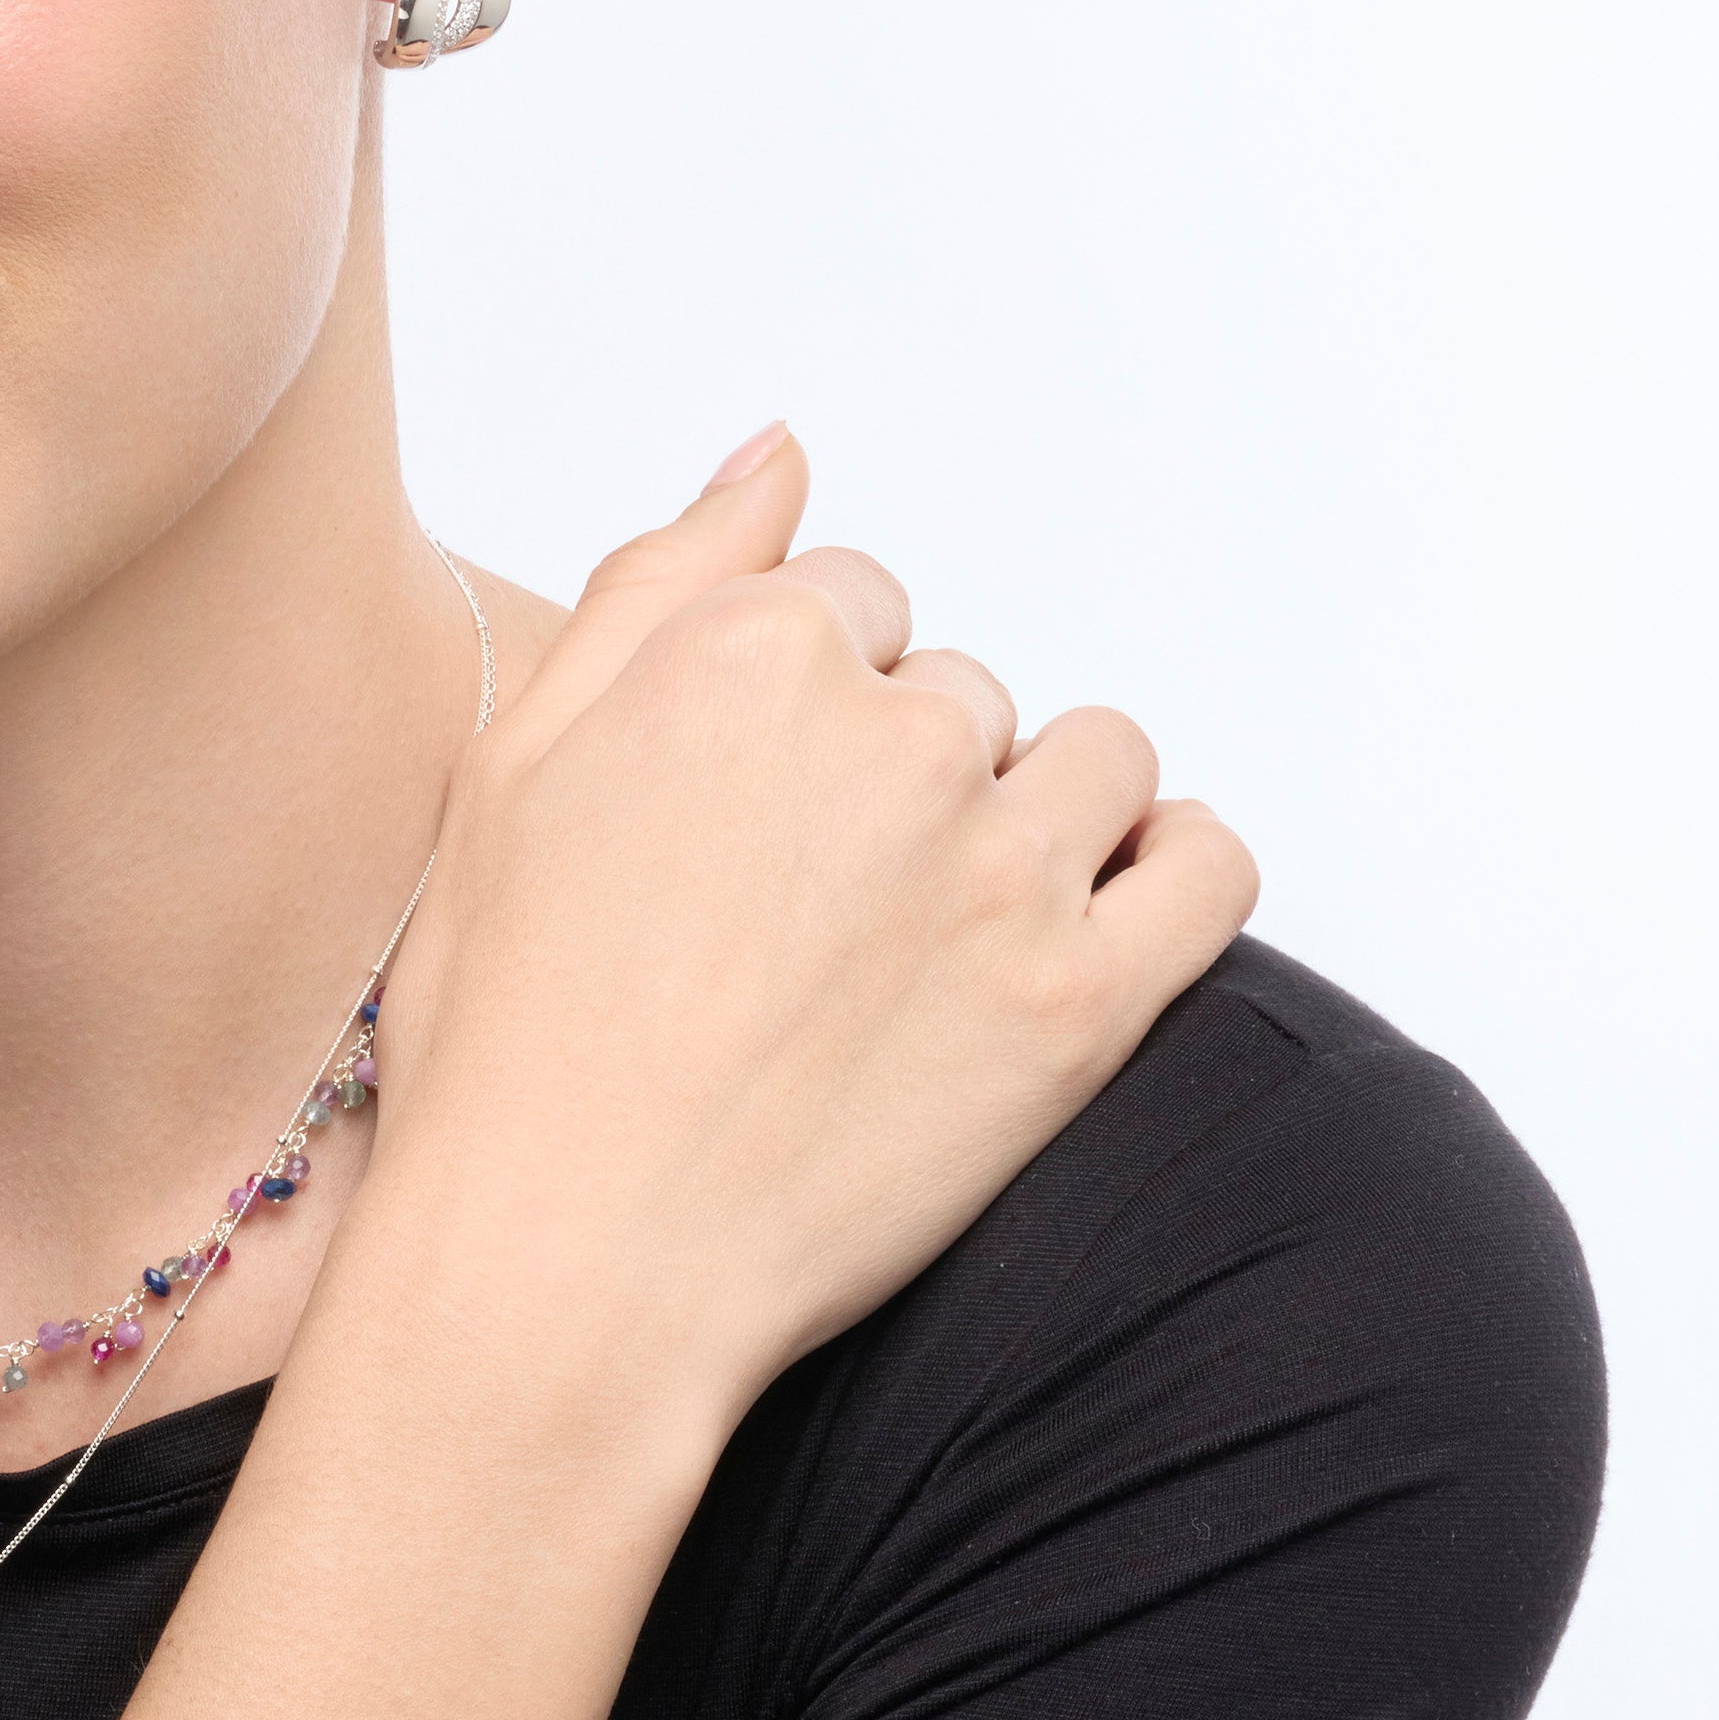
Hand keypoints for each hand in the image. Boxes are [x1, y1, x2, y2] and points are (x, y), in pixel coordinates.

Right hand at [357, 424, 1257, 1469]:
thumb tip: (778, 451)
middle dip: (903, 776)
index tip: (762, 816)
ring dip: (1033, 816)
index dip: (804, 707)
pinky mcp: (1081, 1002)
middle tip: (815, 918)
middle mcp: (886, 733)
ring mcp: (997, 868)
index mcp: (741, 656)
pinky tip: (1102, 916)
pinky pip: (1207, 869)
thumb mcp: (513, 769)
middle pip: (956, 691)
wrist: (563, 1269)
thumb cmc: (511, 1037)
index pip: (850, 603)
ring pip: (1088, 760)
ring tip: (940, 932)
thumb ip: (659, 583)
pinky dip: (1173, 871)